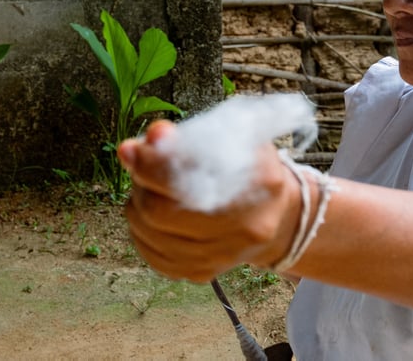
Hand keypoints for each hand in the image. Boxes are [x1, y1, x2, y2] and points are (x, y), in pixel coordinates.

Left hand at [118, 120, 300, 281]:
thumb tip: (135, 146)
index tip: (136, 147)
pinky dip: (141, 231)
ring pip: (150, 233)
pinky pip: (152, 255)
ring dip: (137, 205)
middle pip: (161, 212)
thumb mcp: (232, 139)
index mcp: (262, 182)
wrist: (277, 215)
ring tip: (151, 189)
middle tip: (143, 169)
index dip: (152, 163)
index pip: (190, 177)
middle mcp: (248, 227)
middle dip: (141, 186)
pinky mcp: (204, 273)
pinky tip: (152, 215)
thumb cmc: (248, 168)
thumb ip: (186, 139)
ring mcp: (225, 256)